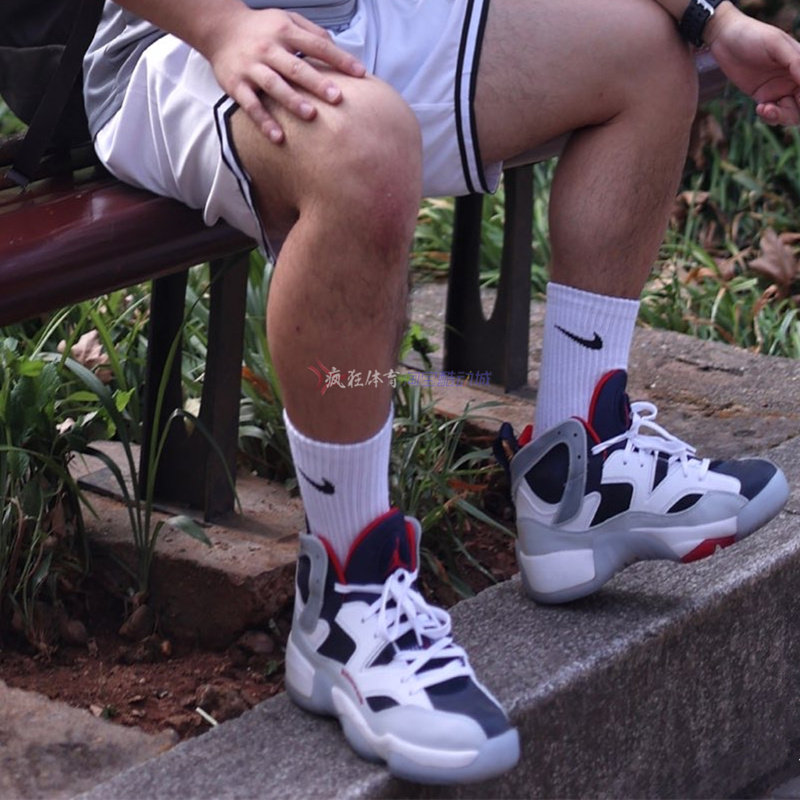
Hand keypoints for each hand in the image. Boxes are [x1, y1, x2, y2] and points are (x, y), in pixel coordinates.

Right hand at [206, 7, 365, 141]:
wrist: (219, 28)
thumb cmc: (261, 28)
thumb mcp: (286, 20)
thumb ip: (312, 32)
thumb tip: (337, 48)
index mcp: (285, 32)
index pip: (318, 45)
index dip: (340, 59)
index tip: (361, 74)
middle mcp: (268, 48)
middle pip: (296, 67)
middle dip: (317, 82)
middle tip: (337, 98)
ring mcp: (251, 67)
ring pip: (274, 85)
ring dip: (292, 101)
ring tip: (310, 115)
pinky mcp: (236, 84)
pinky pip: (251, 105)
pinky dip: (263, 121)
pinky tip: (278, 137)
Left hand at [706, 3, 799, 125]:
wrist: (725, 40)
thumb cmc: (753, 35)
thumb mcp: (776, 44)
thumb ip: (796, 61)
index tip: (798, 100)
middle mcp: (794, 77)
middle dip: (794, 112)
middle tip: (777, 109)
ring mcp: (779, 88)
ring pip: (790, 112)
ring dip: (781, 116)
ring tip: (764, 109)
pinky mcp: (763, 96)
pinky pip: (772, 114)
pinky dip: (769, 116)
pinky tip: (760, 108)